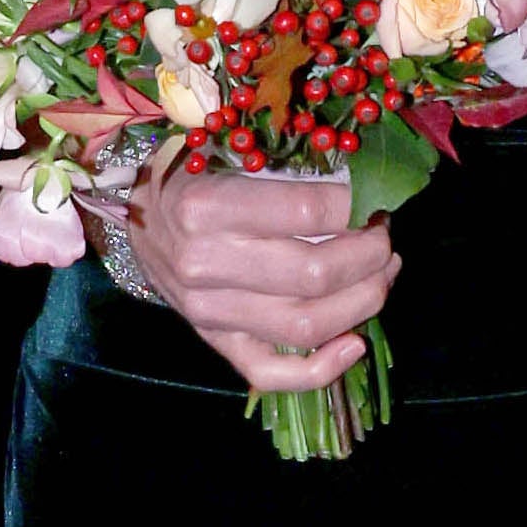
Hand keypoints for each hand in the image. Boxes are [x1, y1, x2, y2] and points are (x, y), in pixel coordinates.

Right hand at [126, 158, 398, 392]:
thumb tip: (367, 192)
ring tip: (382, 274)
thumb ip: (292, 171)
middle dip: (371, 255)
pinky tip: (355, 344)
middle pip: (317, 274)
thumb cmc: (196, 175)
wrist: (142, 216)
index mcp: (208, 207)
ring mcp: (208, 311)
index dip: (357, 206)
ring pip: (308, 325)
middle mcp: (205, 263)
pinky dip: (322, 369)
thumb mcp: (234, 154)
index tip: (370, 199)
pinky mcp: (215, 341)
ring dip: (364, 301)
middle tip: (384, 238)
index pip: (310, 212)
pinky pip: (272, 373)